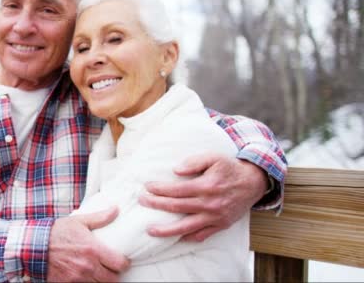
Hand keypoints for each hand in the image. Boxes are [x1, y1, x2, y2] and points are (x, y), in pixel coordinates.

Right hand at [47, 207, 130, 281]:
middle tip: (112, 268)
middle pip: (113, 279)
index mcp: (93, 250)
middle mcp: (88, 266)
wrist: (35, 246)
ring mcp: (78, 278)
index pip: (120, 264)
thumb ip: (100, 218)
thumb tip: (116, 210)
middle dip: (114, 274)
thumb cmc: (57, 232)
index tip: (123, 261)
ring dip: (102, 280)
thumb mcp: (79, 221)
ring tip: (100, 273)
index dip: (124, 264)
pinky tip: (87, 277)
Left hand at [139, 153, 266, 241]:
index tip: (147, 187)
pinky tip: (175, 237)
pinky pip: (201, 236)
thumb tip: (175, 170)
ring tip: (151, 230)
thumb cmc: (229, 168)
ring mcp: (215, 217)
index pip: (177, 190)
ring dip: (167, 230)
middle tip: (141, 201)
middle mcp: (210, 204)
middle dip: (156, 204)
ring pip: (186, 227)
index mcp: (206, 186)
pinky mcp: (221, 225)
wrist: (253, 182)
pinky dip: (187, 237)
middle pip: (177, 207)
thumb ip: (194, 162)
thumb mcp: (213, 157)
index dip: (159, 189)